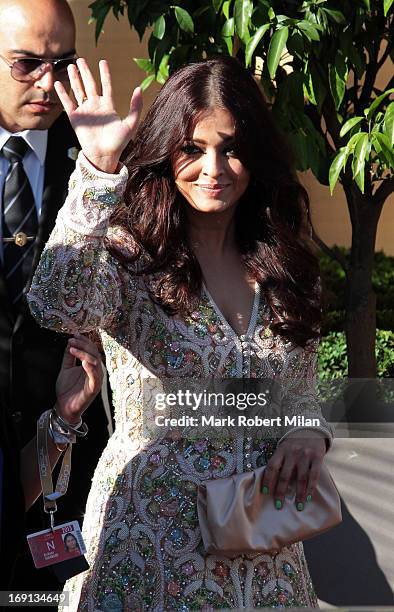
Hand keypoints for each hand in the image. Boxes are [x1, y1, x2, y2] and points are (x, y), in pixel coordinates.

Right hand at [54, 58, 142, 172]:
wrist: (104, 155)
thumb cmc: (118, 142)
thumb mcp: (130, 123)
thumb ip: (135, 107)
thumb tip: (139, 89)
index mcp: (108, 106)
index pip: (106, 86)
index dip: (105, 74)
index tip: (103, 62)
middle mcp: (96, 106)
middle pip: (90, 85)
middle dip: (85, 72)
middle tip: (81, 59)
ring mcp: (85, 111)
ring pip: (78, 90)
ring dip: (74, 78)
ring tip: (71, 66)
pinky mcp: (75, 118)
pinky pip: (68, 103)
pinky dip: (63, 93)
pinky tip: (58, 83)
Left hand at [55, 334, 102, 423]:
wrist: (64, 407)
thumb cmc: (67, 389)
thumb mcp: (66, 369)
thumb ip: (69, 357)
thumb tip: (69, 343)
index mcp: (90, 366)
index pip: (91, 350)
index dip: (84, 341)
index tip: (75, 334)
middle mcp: (95, 371)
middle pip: (95, 354)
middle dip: (83, 345)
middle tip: (72, 340)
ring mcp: (96, 380)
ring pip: (95, 363)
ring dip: (85, 354)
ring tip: (73, 349)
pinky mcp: (94, 389)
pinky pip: (95, 377)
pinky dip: (91, 369)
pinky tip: (84, 362)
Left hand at [261, 430, 325, 509]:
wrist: (311, 428)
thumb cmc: (294, 442)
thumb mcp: (283, 448)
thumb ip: (279, 461)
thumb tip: (271, 481)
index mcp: (281, 450)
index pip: (272, 466)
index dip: (267, 480)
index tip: (265, 492)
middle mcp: (292, 452)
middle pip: (285, 475)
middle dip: (281, 492)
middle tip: (279, 505)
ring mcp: (305, 455)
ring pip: (301, 478)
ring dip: (299, 494)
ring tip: (298, 506)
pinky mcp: (317, 457)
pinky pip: (314, 475)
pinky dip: (311, 487)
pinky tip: (308, 496)